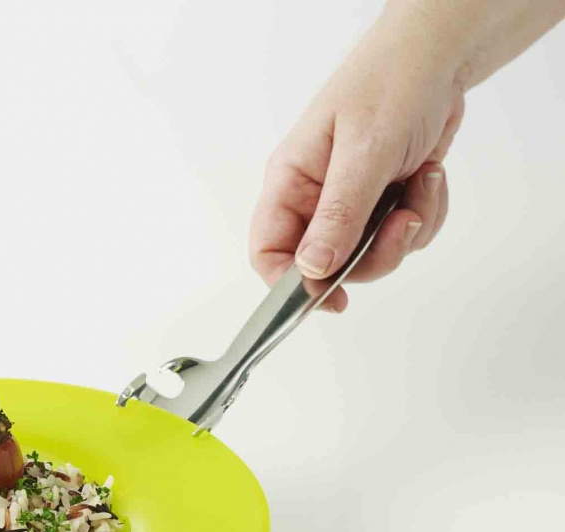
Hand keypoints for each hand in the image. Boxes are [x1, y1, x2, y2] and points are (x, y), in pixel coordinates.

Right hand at [249, 16, 464, 312]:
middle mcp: (314, 199)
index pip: (268, 250)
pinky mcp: (384, 202)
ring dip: (407, 230)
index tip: (329, 298)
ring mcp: (351, 203)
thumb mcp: (363, 152)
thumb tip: (311, 269)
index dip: (290, 283)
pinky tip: (427, 176)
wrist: (439, 58)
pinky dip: (425, 213)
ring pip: (372, 256)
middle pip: (327, 265)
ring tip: (419, 182)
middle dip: (373, 253)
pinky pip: (403, 237)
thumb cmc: (389, 85)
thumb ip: (338, 215)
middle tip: (401, 222)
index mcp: (290, 183)